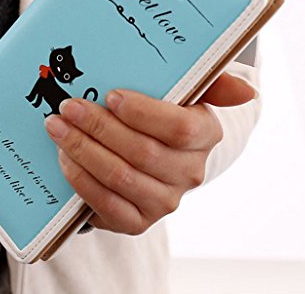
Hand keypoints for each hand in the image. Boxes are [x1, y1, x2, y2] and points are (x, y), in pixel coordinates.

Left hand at [44, 72, 256, 234]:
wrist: (153, 155)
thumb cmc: (164, 113)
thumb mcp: (186, 91)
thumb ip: (213, 82)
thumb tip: (248, 90)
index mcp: (204, 135)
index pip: (178, 127)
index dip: (143, 113)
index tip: (111, 95)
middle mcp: (189, 172)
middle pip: (141, 152)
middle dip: (98, 128)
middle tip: (68, 107)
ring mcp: (164, 201)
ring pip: (119, 177)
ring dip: (82, 151)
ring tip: (57, 126)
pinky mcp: (138, 221)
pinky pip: (106, 204)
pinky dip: (80, 180)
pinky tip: (65, 158)